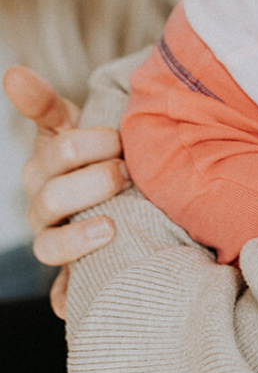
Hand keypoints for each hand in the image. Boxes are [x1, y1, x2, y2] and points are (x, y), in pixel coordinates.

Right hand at [3, 66, 129, 317]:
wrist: (124, 202)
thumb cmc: (100, 161)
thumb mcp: (78, 129)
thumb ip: (46, 105)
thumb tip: (11, 73)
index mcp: (46, 167)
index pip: (55, 152)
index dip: (84, 146)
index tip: (115, 138)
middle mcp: (44, 204)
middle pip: (54, 195)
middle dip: (96, 180)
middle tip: (130, 172)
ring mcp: (54, 239)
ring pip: (51, 243)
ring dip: (81, 233)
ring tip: (114, 222)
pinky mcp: (68, 276)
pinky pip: (61, 293)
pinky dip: (66, 297)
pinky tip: (75, 299)